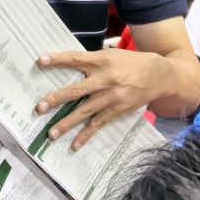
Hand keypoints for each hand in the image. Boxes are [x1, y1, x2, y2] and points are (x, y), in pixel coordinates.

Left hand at [36, 49, 169, 147]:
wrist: (159, 75)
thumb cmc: (130, 63)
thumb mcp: (110, 55)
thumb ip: (90, 60)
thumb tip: (64, 63)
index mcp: (101, 61)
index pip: (76, 59)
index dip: (58, 59)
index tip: (41, 61)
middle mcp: (105, 79)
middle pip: (78, 90)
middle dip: (58, 99)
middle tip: (40, 107)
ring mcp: (111, 97)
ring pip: (86, 111)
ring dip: (68, 123)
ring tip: (52, 133)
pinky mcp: (117, 110)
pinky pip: (98, 124)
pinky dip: (86, 135)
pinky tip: (74, 145)